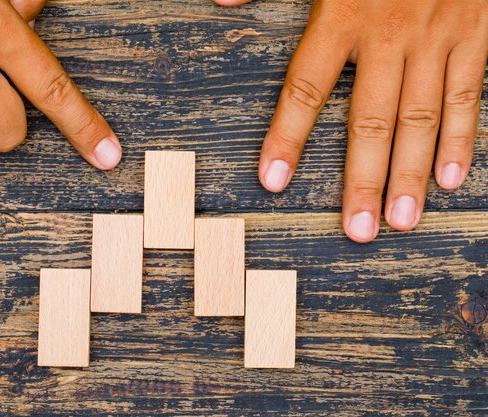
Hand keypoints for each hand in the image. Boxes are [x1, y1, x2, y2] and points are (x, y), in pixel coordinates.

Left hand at [214, 0, 487, 241]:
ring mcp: (437, 35)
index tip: (273, 181)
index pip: (306, 88)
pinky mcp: (477, 31)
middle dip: (362, 178)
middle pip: (371, 119)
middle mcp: (389, 33)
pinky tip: (451, 178)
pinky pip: (468, 92)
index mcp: (342, 13)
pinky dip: (460, 137)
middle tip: (356, 230)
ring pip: (421, 117)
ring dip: (411, 173)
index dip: (287, 137)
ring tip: (400, 220)